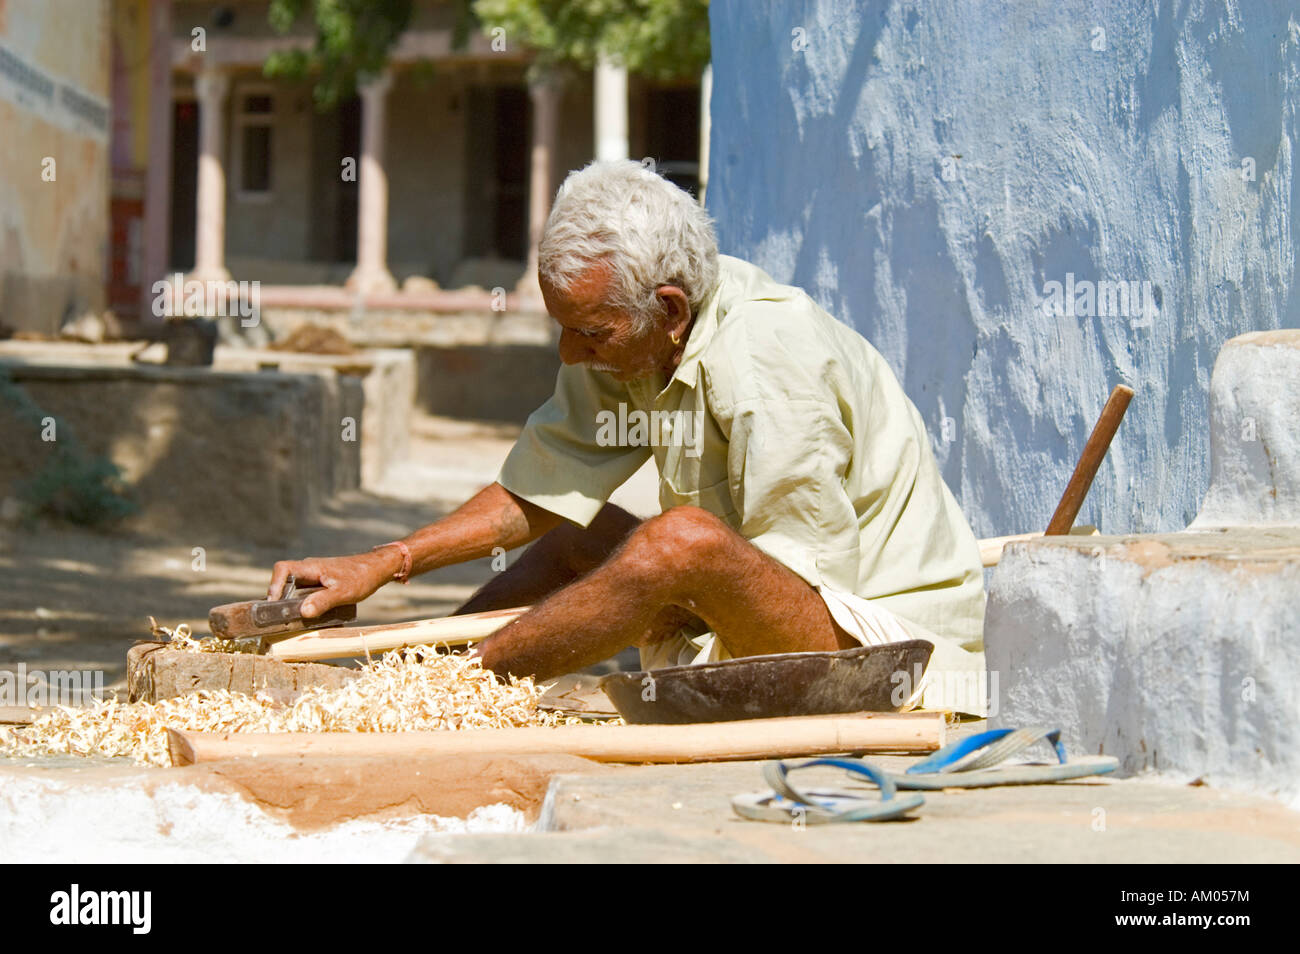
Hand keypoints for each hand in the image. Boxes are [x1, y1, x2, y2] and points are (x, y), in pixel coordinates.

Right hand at [267, 550, 399, 617]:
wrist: (378, 569)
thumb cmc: (362, 577)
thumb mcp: (343, 593)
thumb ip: (323, 602)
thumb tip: (303, 612)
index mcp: (311, 567)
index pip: (282, 569)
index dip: (273, 585)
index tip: (273, 603)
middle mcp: (309, 570)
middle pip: (285, 582)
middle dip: (281, 600)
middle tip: (282, 618)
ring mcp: (314, 576)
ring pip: (296, 590)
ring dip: (294, 604)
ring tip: (296, 621)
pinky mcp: (321, 583)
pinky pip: (307, 594)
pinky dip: (307, 605)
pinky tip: (313, 617)